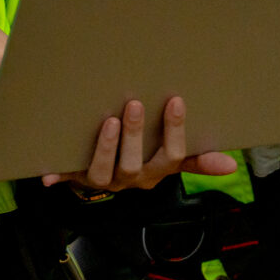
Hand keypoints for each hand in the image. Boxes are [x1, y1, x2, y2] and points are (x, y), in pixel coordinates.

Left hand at [43, 96, 238, 191]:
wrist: (108, 175)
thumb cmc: (146, 158)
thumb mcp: (172, 159)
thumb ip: (199, 160)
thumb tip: (232, 164)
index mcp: (156, 172)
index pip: (171, 156)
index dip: (174, 131)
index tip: (175, 100)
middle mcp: (130, 178)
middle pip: (134, 163)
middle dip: (133, 135)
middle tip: (132, 104)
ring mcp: (103, 178)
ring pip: (103, 171)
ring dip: (104, 148)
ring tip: (106, 121)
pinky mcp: (78, 176)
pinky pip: (67, 177)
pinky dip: (58, 175)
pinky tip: (47, 173)